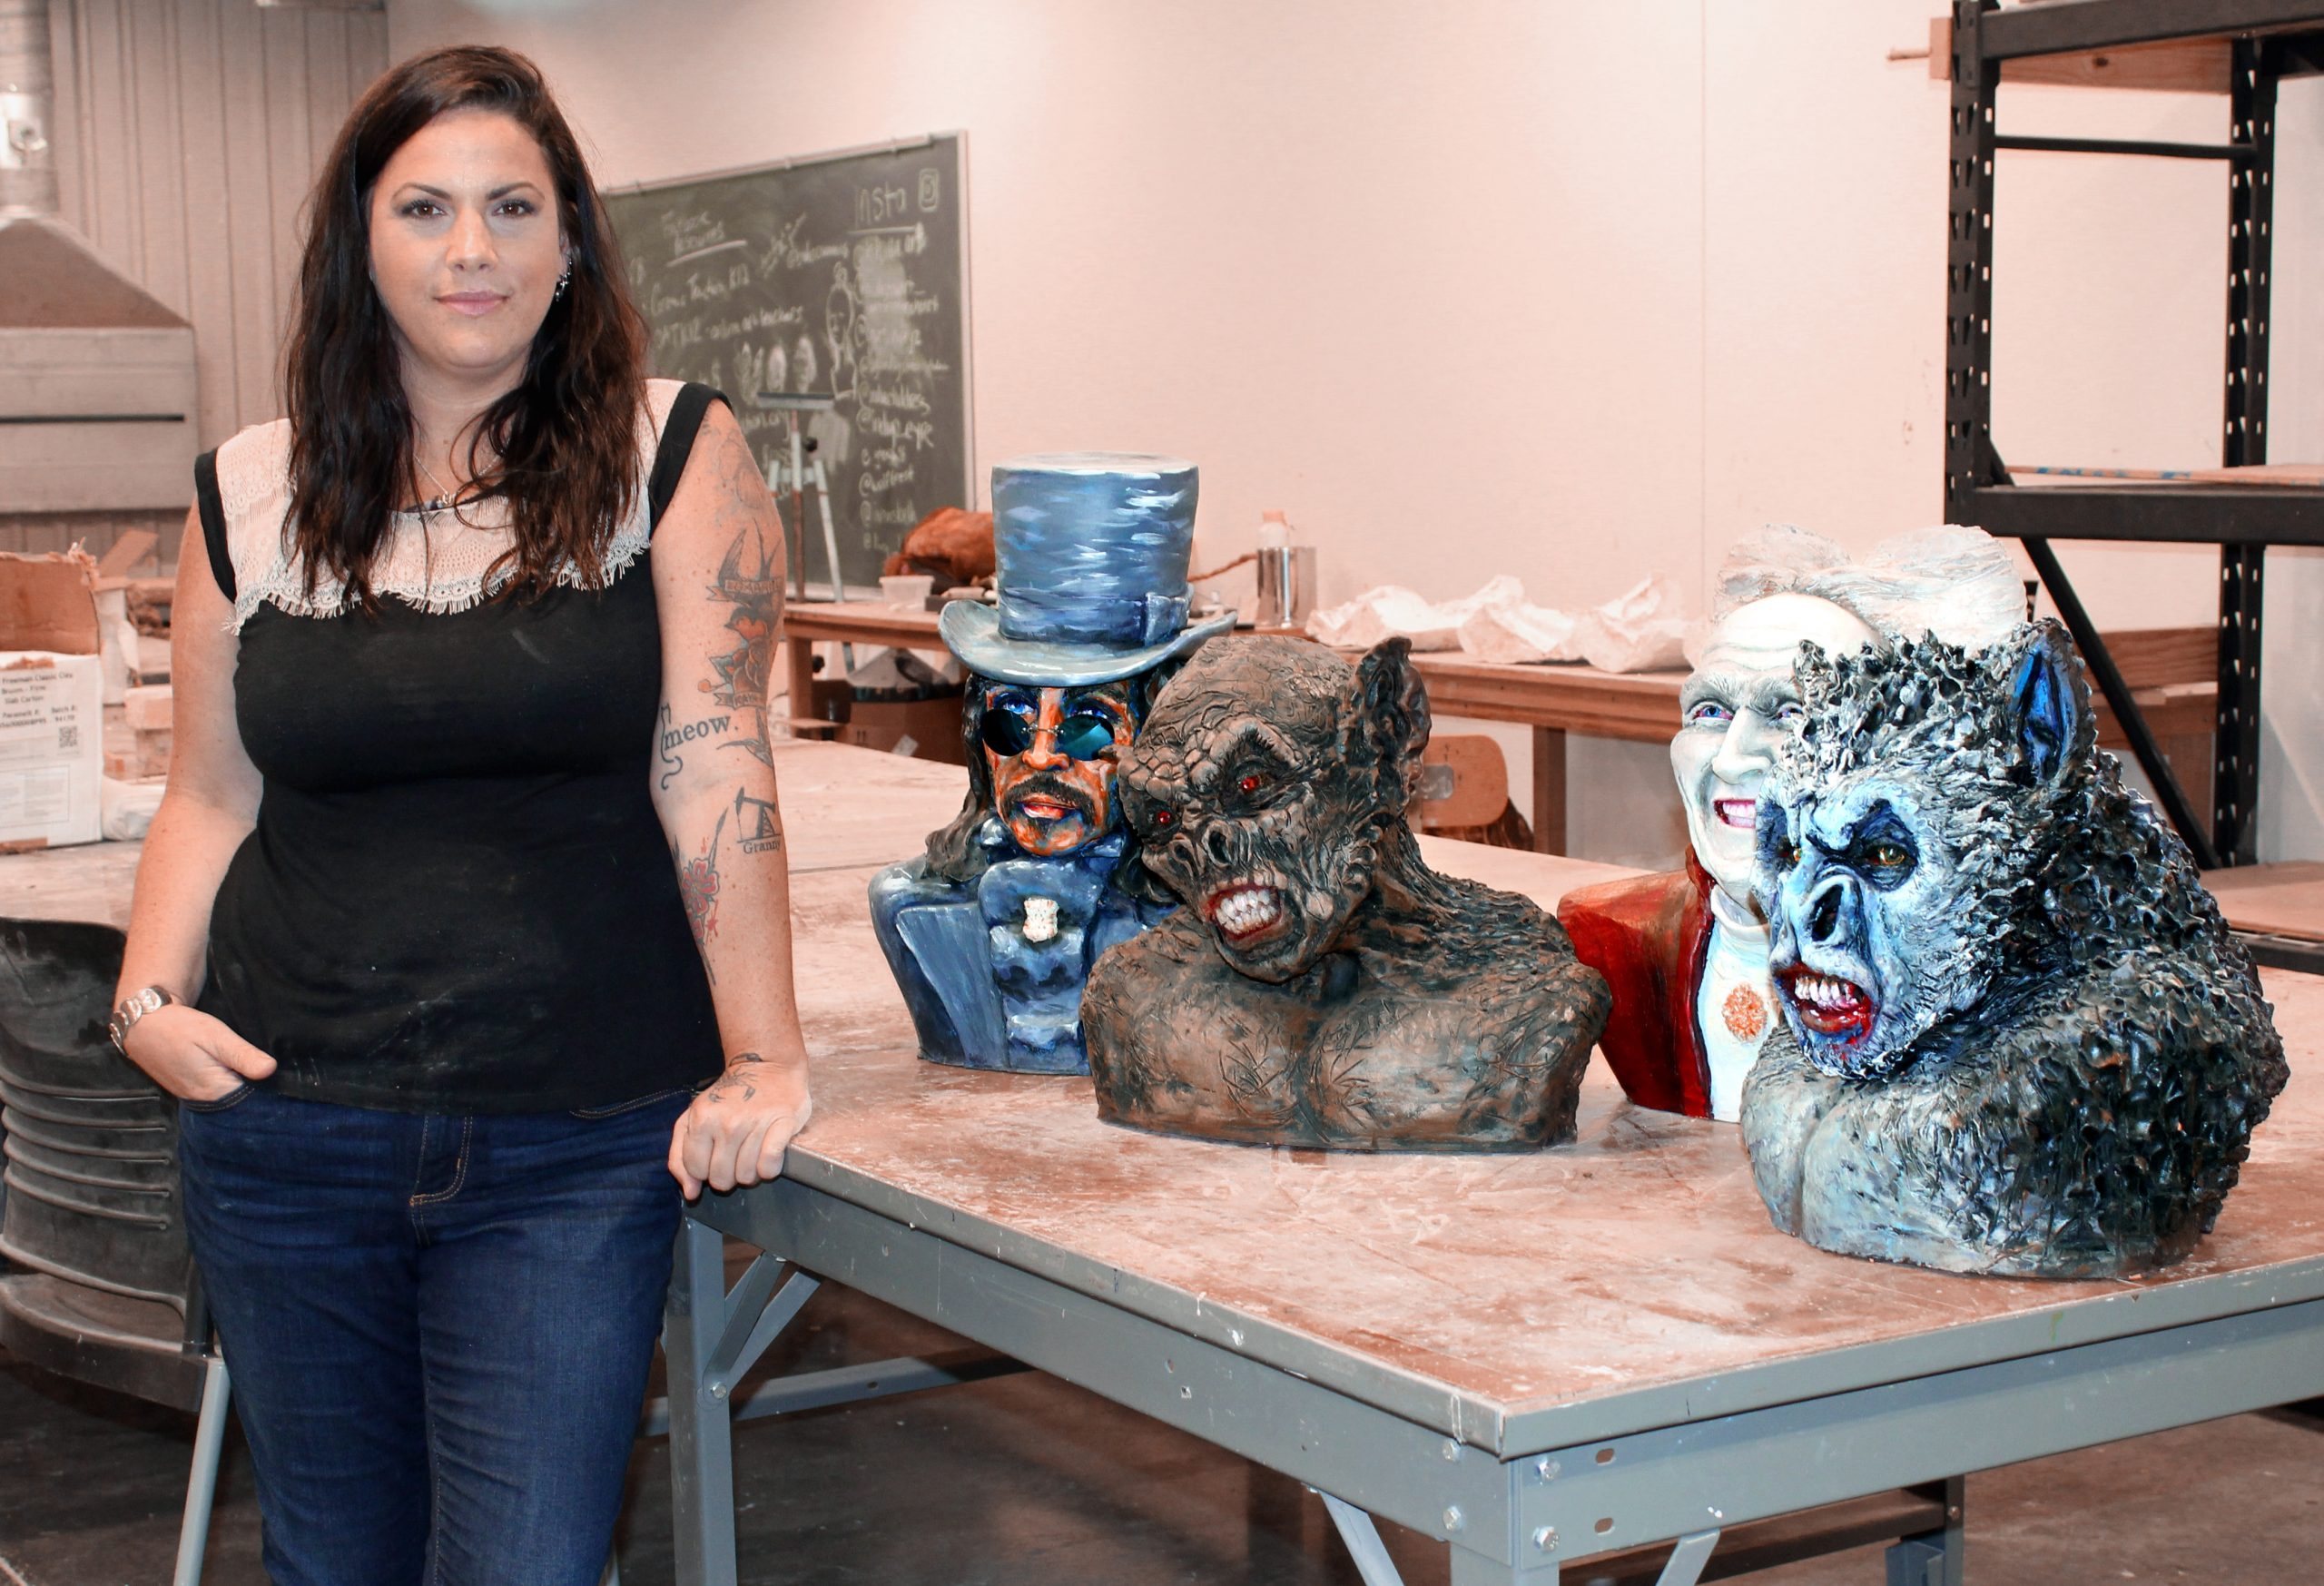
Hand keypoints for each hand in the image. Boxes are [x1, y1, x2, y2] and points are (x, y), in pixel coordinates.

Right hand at [120, 1005, 277, 1101]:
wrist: (143, 1024)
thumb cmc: (179, 1028)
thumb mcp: (216, 1036)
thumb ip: (243, 1055)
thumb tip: (270, 1070)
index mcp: (213, 1091)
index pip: (252, 1102)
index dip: (269, 1091)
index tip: (283, 1081)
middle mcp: (203, 1100)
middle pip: (240, 1102)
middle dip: (257, 1090)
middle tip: (272, 1072)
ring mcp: (194, 1097)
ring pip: (228, 1097)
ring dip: (243, 1086)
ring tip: (256, 1070)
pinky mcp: (190, 1089)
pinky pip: (216, 1092)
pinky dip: (228, 1083)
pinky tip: (237, 1071)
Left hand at [668, 1051, 811, 1198]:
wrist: (767, 1067)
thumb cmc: (728, 1098)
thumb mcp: (693, 1118)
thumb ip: (680, 1156)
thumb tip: (691, 1193)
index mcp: (701, 1119)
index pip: (696, 1171)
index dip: (705, 1171)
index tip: (714, 1157)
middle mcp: (727, 1122)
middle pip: (722, 1179)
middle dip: (728, 1175)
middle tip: (735, 1157)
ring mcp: (756, 1123)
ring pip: (747, 1177)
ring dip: (750, 1173)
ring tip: (752, 1154)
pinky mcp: (782, 1124)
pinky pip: (770, 1166)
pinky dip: (768, 1169)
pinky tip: (767, 1155)